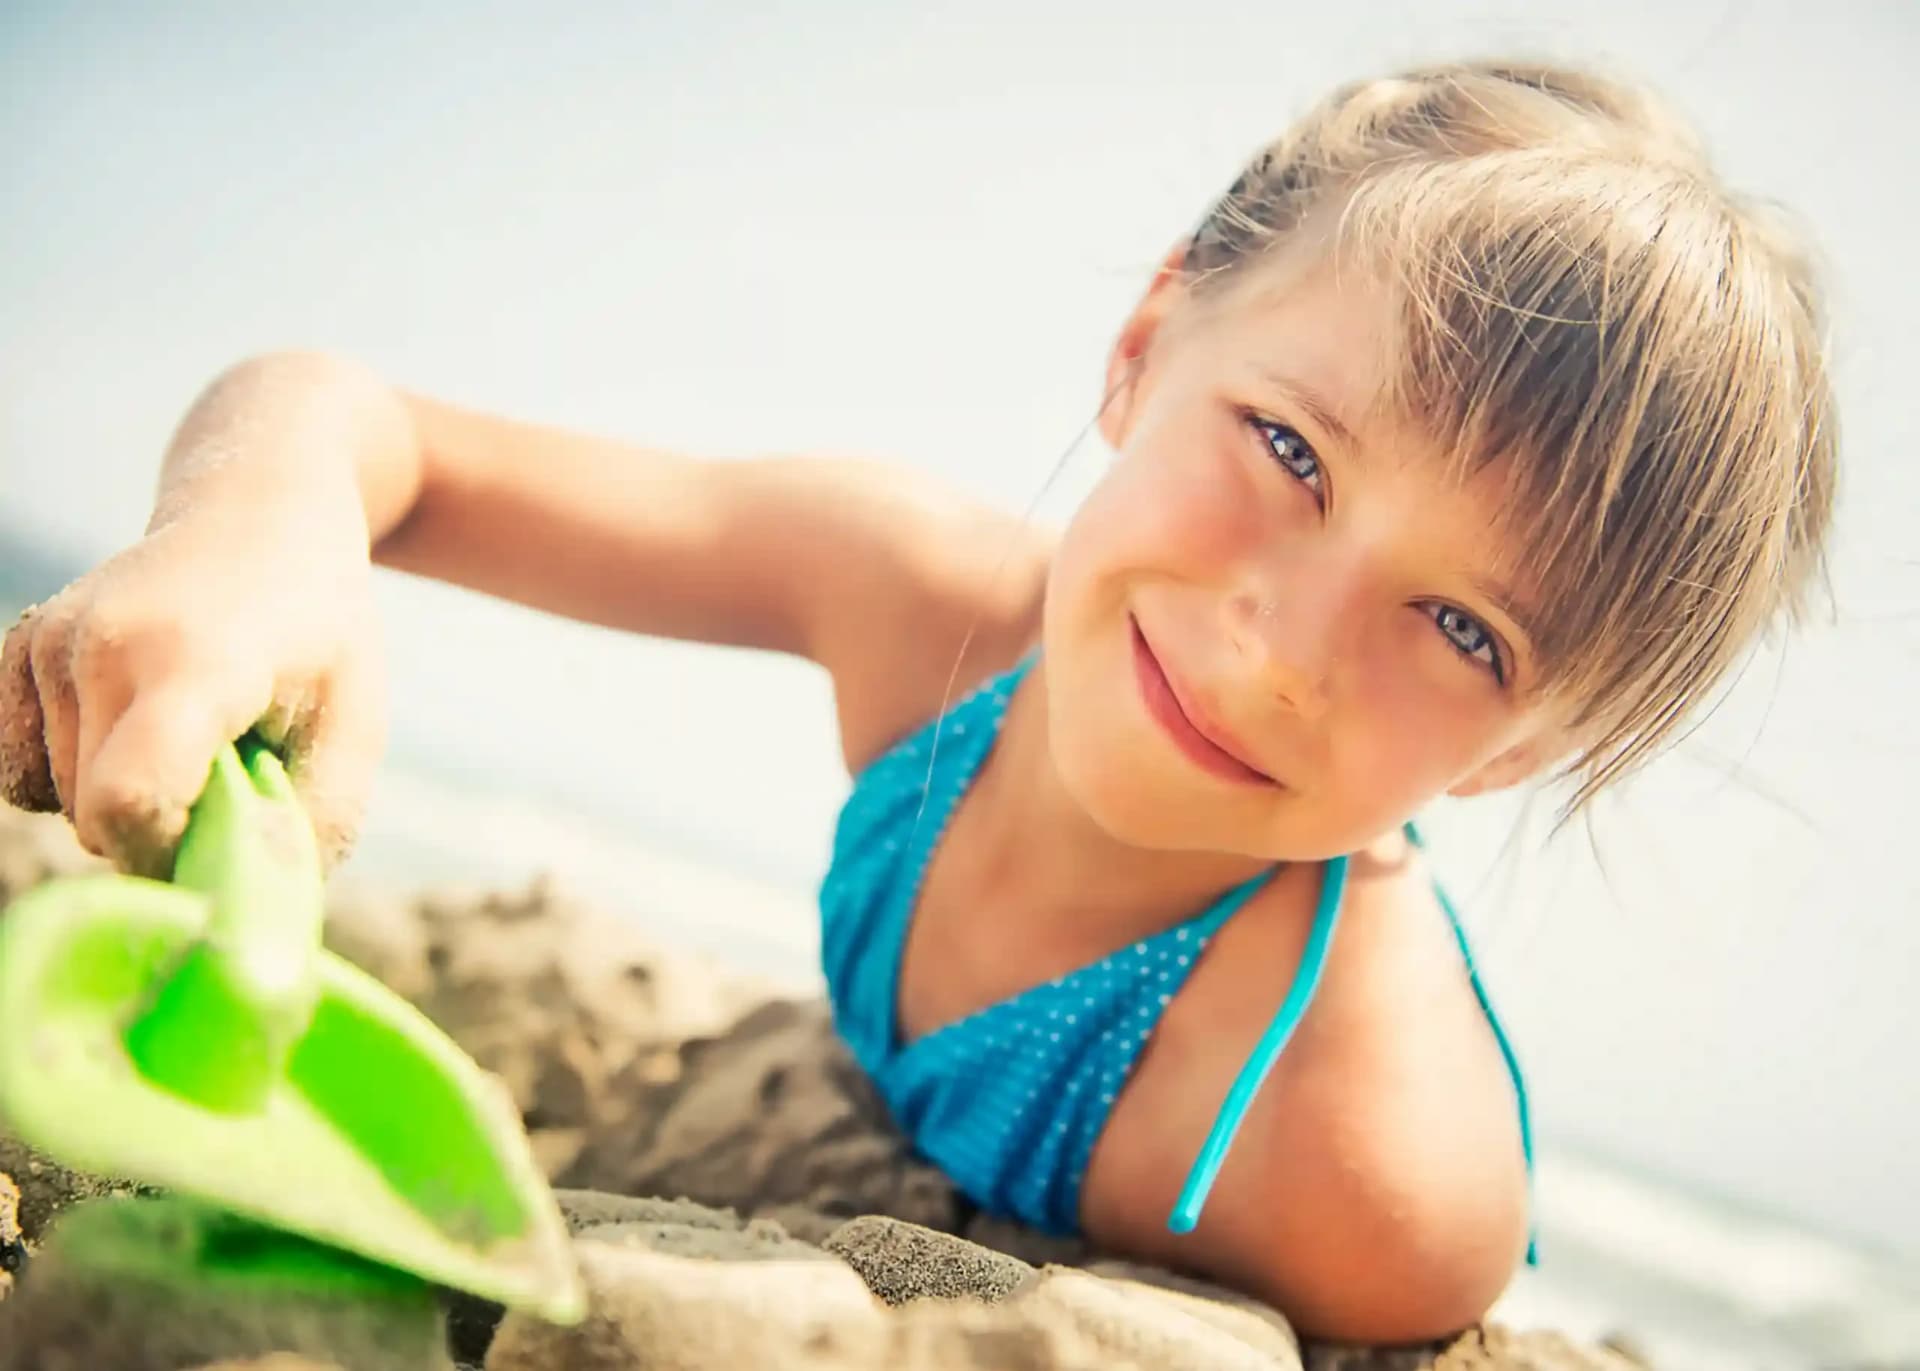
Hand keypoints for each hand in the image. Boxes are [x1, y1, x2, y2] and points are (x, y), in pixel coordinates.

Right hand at [0, 509, 386, 875]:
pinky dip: (77, 777)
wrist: (259, 514)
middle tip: (233, 776)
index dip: (164, 854)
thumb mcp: (355, 721)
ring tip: (195, 734)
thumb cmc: (321, 628)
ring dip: (128, 800)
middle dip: (163, 832)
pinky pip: (20, 772)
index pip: (128, 799)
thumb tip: (261, 914)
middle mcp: (102, 646)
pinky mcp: (17, 649)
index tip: (218, 840)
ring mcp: (49, 644)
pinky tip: (138, 730)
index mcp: (196, 662)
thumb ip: (317, 822)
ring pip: (59, 802)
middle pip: (96, 820)